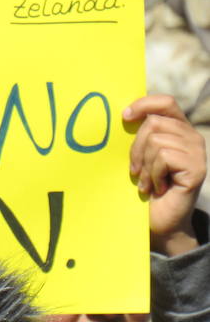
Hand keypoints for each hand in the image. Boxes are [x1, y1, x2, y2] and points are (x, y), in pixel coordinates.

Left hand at [124, 95, 205, 255]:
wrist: (158, 219)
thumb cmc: (144, 185)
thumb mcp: (140, 155)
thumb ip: (139, 134)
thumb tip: (123, 113)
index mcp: (178, 129)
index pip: (165, 102)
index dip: (144, 104)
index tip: (124, 117)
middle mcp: (192, 137)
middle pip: (154, 122)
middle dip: (136, 148)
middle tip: (136, 170)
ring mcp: (198, 152)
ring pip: (157, 140)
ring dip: (145, 165)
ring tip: (147, 181)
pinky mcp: (197, 168)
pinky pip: (164, 157)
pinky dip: (153, 174)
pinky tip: (157, 187)